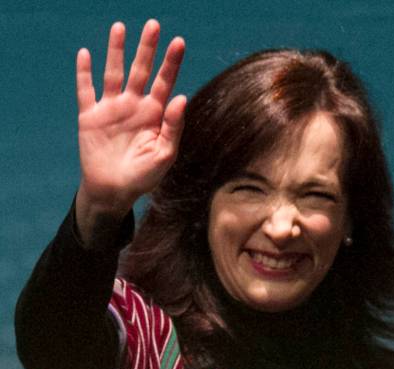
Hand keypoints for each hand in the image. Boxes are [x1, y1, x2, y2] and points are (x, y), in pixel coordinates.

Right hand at [75, 20, 185, 241]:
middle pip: (141, 70)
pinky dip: (84, 73)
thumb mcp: (165, 154)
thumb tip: (181, 97)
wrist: (114, 191)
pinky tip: (86, 54)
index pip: (165, 82)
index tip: (179, 42)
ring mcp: (112, 109)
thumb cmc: (144, 176)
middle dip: (147, 48)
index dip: (171, 63)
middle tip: (154, 25)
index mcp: (155, 114)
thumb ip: (174, 127)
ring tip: (120, 27)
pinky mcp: (90, 116)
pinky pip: (85, 90)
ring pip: (114, 73)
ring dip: (116, 51)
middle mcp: (134, 106)